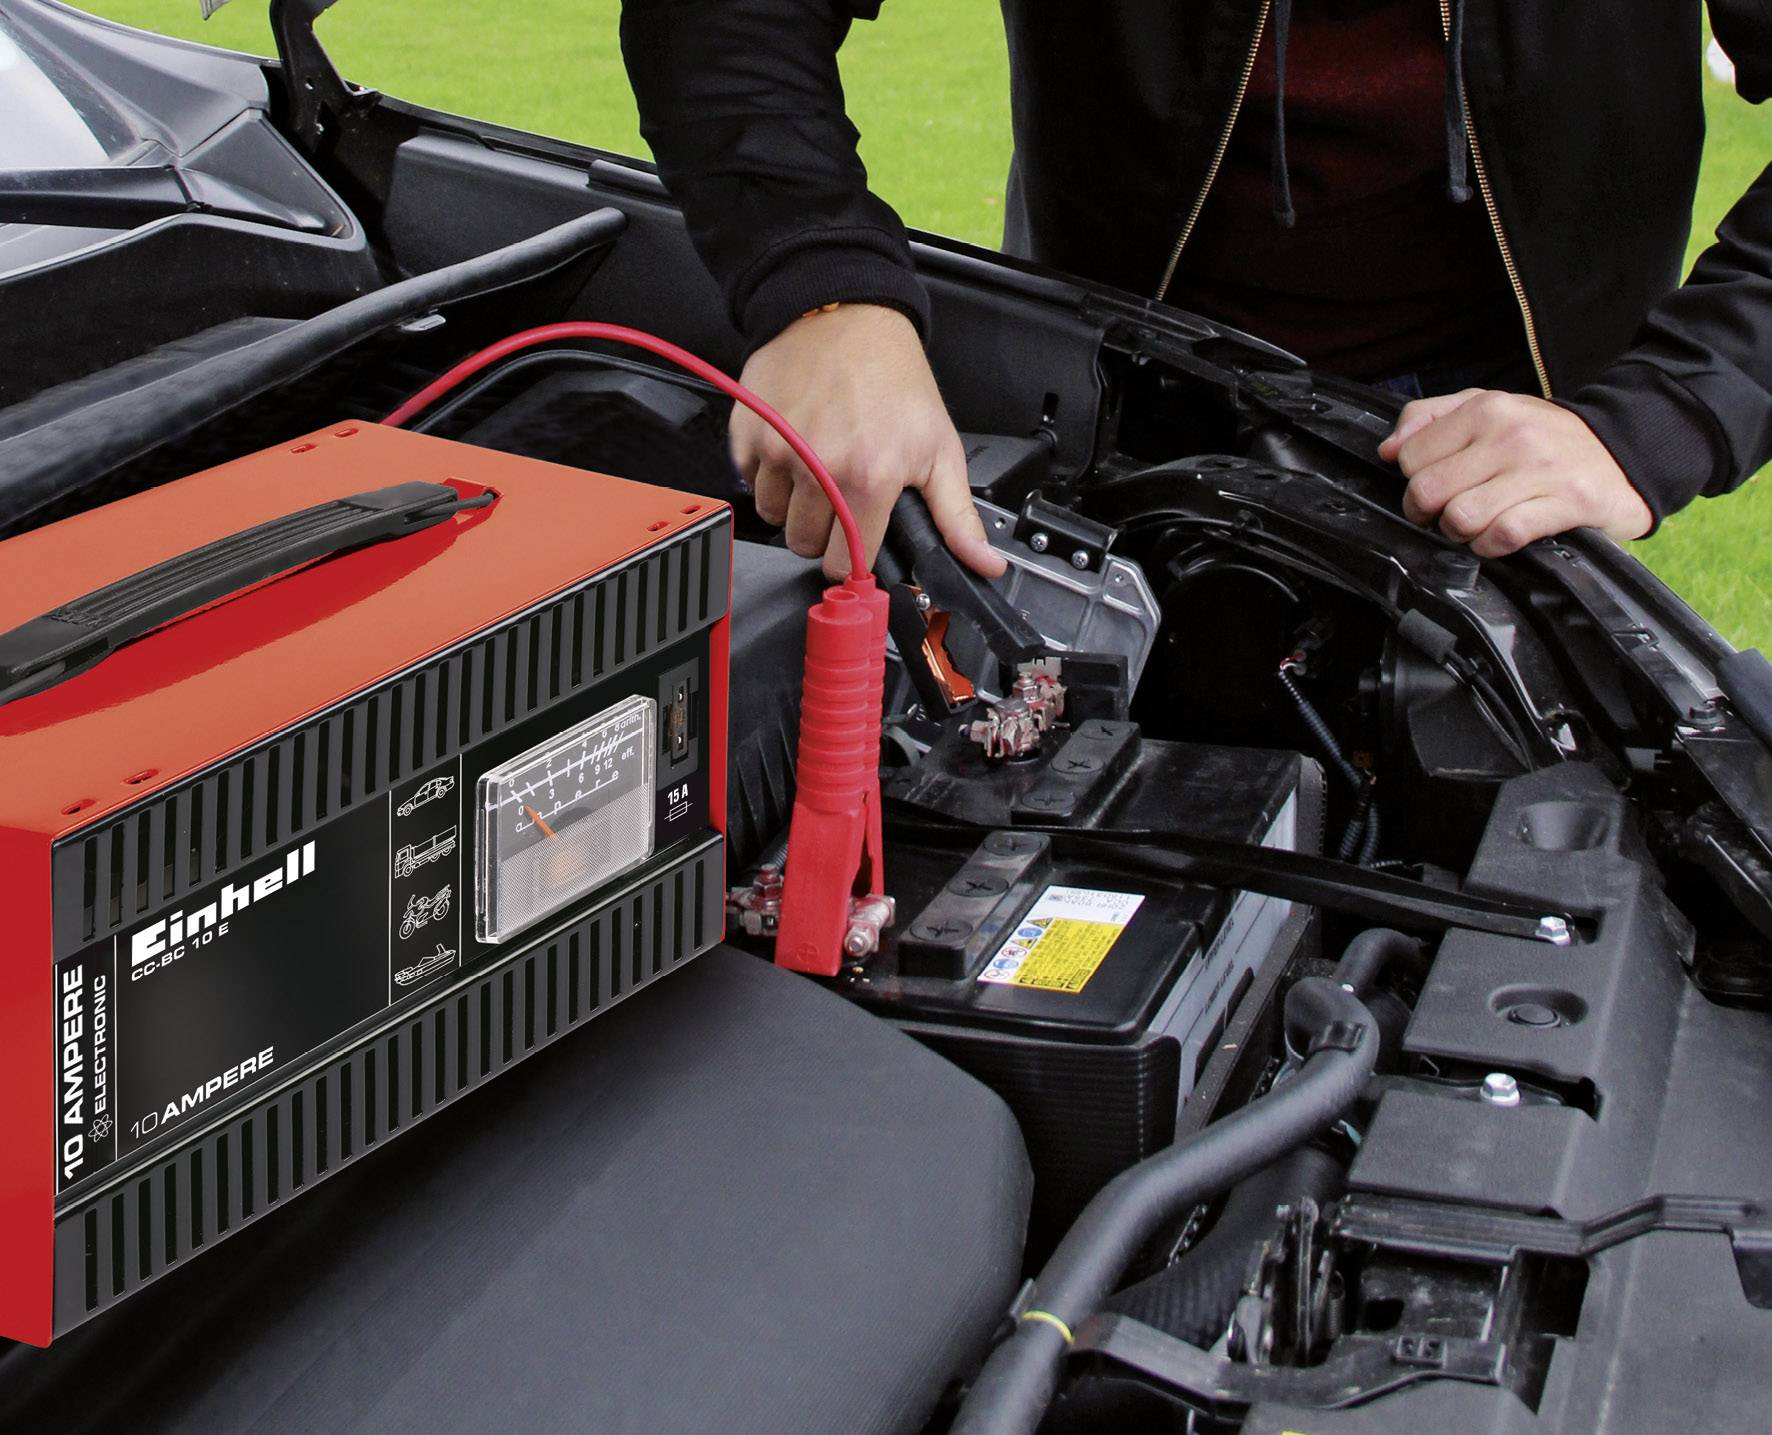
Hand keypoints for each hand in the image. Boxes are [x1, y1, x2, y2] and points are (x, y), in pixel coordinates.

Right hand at [732, 303, 1005, 580]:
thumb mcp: (939, 447)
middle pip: (804, 544)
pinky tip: (793, 447)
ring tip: (817, 470)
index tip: (859, 540)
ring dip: (793, 504)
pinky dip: (767, 472)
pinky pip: (748, 479)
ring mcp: (776, 450)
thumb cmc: (894, 378)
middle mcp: (818, 469)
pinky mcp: (747, 432)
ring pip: (774, 515)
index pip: (845, 562)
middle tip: (841, 498)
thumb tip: (984, 564)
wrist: (846, 315)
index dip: (854, 556)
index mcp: (868, 479)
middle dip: (822, 533)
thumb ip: (957, 516)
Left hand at [1378, 389, 1652, 556]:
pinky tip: (1500, 538)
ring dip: (1462, 533)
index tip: (1435, 487)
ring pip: (1461, 517)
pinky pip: (1504, 535)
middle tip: (1448, 514)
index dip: (1413, 481)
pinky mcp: (1569, 502)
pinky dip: (1492, 546)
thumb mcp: (1488, 409)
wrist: (1626, 450)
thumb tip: (1387, 450)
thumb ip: (1430, 419)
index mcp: (1486, 408)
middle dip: (1430, 513)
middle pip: (1427, 491)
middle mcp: (1512, 434)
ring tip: (1478, 525)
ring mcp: (1541, 469)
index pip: (1410, 457)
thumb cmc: (1543, 438)